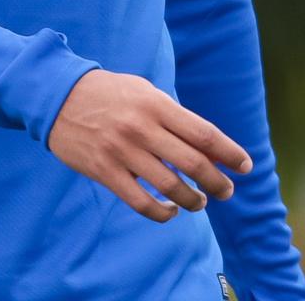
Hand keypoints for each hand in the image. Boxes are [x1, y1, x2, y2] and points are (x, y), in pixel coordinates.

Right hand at [48, 68, 251, 221]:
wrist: (59, 96)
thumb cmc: (111, 94)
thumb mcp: (145, 92)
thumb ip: (174, 116)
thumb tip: (208, 147)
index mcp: (157, 104)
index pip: (204, 134)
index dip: (230, 153)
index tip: (245, 166)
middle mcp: (142, 128)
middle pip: (193, 163)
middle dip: (217, 182)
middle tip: (226, 191)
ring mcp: (122, 151)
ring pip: (170, 186)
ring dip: (192, 200)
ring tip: (199, 202)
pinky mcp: (104, 171)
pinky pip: (140, 202)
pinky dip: (161, 212)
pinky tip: (170, 211)